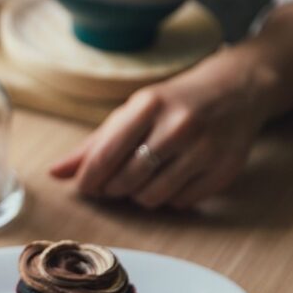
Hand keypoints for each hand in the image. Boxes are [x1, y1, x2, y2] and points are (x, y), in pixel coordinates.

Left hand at [49, 51, 274, 208]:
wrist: (237, 90)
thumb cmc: (173, 103)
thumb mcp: (133, 111)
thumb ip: (94, 144)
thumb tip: (55, 173)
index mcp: (149, 105)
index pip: (106, 154)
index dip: (88, 178)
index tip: (84, 187)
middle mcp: (179, 126)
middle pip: (127, 179)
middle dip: (112, 189)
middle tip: (113, 184)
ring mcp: (206, 149)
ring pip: (153, 196)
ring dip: (139, 196)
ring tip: (141, 180)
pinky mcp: (225, 170)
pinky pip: (181, 202)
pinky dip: (169, 199)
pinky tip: (170, 180)